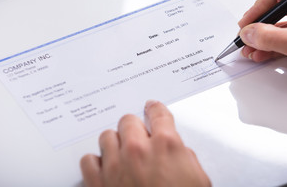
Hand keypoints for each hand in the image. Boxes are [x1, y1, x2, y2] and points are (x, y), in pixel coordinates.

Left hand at [80, 100, 210, 186]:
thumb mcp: (198, 179)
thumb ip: (185, 156)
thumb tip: (176, 150)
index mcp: (166, 144)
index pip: (157, 112)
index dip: (154, 109)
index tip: (151, 108)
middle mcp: (138, 149)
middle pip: (127, 120)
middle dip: (134, 127)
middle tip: (138, 136)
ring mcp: (115, 164)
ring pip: (106, 136)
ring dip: (114, 143)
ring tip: (121, 153)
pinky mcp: (98, 182)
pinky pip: (88, 160)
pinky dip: (95, 162)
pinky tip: (105, 168)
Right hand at [238, 0, 286, 80]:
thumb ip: (271, 37)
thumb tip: (249, 32)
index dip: (259, 4)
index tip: (249, 23)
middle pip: (275, 5)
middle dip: (258, 23)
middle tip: (247, 36)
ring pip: (279, 22)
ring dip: (262, 36)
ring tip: (251, 49)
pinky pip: (286, 35)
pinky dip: (272, 44)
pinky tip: (263, 53)